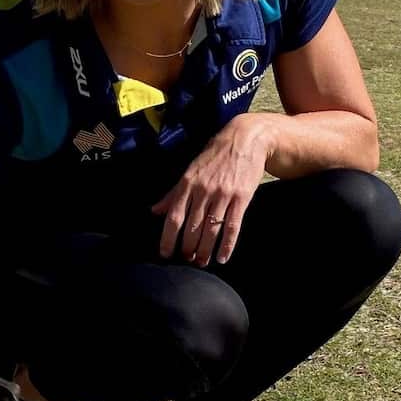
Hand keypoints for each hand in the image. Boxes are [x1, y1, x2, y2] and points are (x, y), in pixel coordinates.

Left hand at [152, 114, 273, 266]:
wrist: (245, 139)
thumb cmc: (214, 155)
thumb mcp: (190, 170)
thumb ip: (173, 193)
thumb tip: (155, 210)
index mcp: (187, 183)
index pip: (174, 217)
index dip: (168, 238)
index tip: (165, 253)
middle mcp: (203, 191)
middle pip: (192, 227)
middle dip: (187, 248)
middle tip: (186, 261)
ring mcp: (223, 195)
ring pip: (211, 230)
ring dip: (205, 250)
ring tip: (201, 262)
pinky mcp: (242, 198)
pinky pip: (233, 226)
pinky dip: (227, 245)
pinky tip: (222, 257)